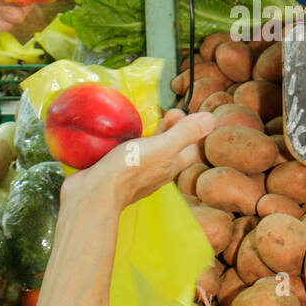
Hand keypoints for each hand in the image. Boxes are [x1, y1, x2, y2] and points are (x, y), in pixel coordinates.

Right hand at [59, 109, 213, 214]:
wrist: (93, 194)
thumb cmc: (129, 170)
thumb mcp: (162, 147)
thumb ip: (185, 134)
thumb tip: (212, 120)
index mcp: (170, 166)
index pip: (191, 148)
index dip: (191, 128)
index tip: (174, 112)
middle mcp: (156, 172)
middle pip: (171, 149)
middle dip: (171, 129)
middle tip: (164, 113)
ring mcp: (136, 174)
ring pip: (150, 153)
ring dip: (151, 136)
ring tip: (145, 122)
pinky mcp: (116, 173)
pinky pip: (129, 156)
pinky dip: (130, 143)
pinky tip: (120, 135)